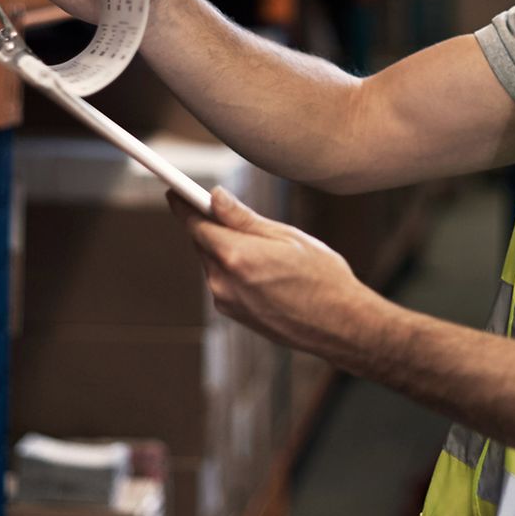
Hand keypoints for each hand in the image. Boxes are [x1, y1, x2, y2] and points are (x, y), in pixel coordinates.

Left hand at [168, 186, 377, 356]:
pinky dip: (233, 269)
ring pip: (213, 263)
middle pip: (203, 243)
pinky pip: (223, 281)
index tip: (174, 190)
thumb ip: (243, 218)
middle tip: (231, 212)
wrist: (339, 325)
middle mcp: (223, 282)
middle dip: (213, 226)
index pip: (195, 223)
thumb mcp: (286, 236)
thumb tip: (214, 197)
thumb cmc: (321, 276)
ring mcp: (226, 301)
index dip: (183, 204)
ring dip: (225, 249)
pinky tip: (263, 270)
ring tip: (263, 248)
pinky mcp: (233, 314)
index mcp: (236, 256)